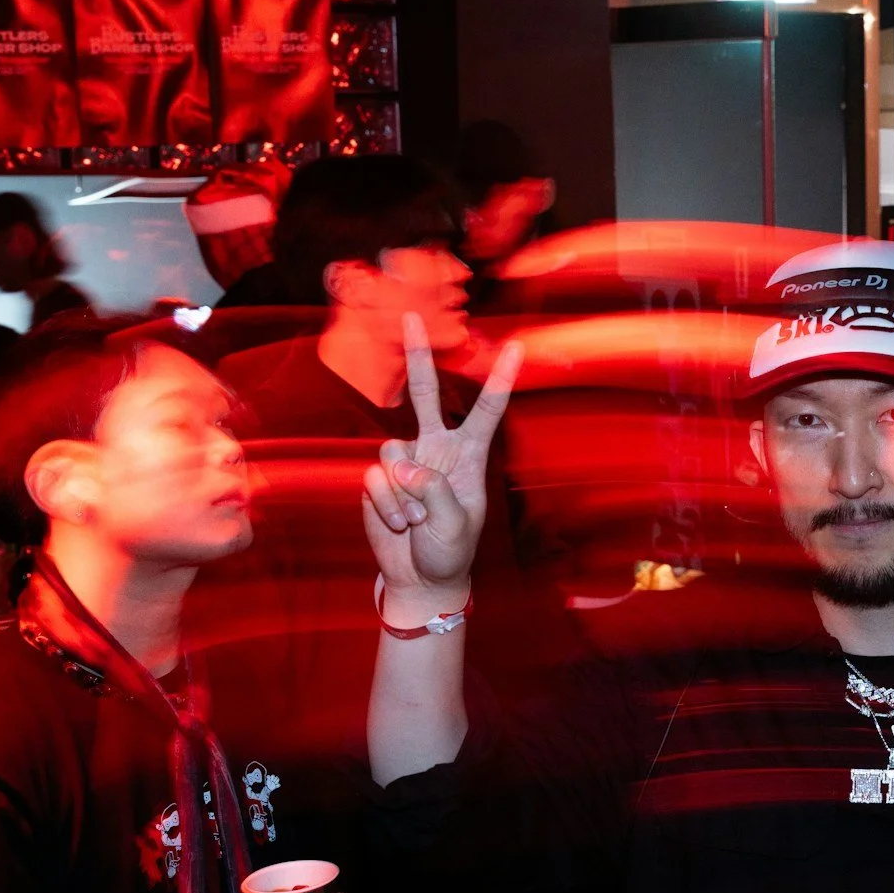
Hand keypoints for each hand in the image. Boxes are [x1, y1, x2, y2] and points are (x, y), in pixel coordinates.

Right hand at [363, 313, 522, 603]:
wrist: (419, 577)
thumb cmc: (449, 549)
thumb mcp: (455, 522)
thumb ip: (433, 488)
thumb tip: (403, 464)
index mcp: (469, 454)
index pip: (487, 410)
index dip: (500, 379)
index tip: (518, 347)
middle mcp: (436, 448)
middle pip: (426, 393)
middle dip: (418, 355)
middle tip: (412, 315)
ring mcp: (405, 461)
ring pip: (392, 453)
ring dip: (402, 494)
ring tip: (414, 521)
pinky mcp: (379, 478)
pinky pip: (375, 479)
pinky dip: (386, 504)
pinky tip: (397, 523)